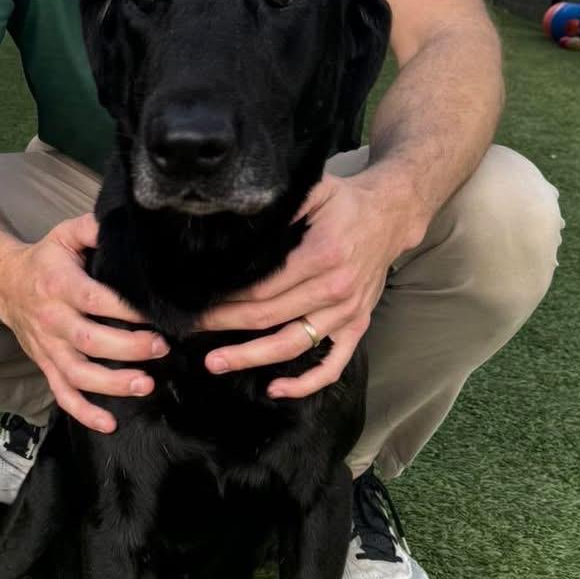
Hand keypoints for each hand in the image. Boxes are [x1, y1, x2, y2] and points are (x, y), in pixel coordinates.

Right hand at [0, 213, 167, 433]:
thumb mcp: (65, 235)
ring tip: (145, 385)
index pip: (94, 300)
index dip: (125, 310)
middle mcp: (52, 319)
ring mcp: (47, 346)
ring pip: (77, 373)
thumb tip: (123, 226)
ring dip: (112, 384)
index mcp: (59, 284)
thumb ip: (93, 228)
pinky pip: (62, 394)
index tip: (155, 315)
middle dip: (128, 349)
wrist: (1, 282)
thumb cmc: (44, 259)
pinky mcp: (45, 364)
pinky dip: (84, 412)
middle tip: (161, 348)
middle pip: (89, 341)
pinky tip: (109, 423)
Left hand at [197, 172, 419, 399]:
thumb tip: (234, 217)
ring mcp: (347, 311)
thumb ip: (279, 205)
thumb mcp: (314, 190)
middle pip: (269, 317)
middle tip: (189, 331)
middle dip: (224, 326)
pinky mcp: (357, 325)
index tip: (197, 302)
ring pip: (293, 344)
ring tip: (216, 363)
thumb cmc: (345, 203)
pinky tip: (275, 389)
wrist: (390, 216)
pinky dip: (306, 383)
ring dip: (251, 358)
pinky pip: (333, 364)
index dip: (226, 298)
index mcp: (321, 255)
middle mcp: (335, 288)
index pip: (262, 286)